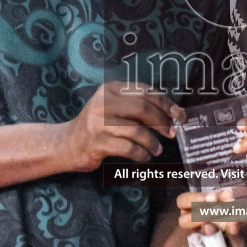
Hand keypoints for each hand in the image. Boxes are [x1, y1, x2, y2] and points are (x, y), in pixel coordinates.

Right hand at [57, 82, 180, 172]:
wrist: (68, 144)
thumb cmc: (98, 126)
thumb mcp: (114, 108)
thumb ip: (137, 107)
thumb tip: (172, 114)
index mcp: (110, 89)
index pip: (143, 91)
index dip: (165, 102)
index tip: (179, 115)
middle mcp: (102, 102)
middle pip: (141, 108)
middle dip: (161, 121)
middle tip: (172, 133)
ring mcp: (98, 123)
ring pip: (136, 130)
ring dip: (152, 141)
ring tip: (157, 149)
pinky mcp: (97, 143)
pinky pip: (128, 148)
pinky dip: (141, 153)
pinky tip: (145, 156)